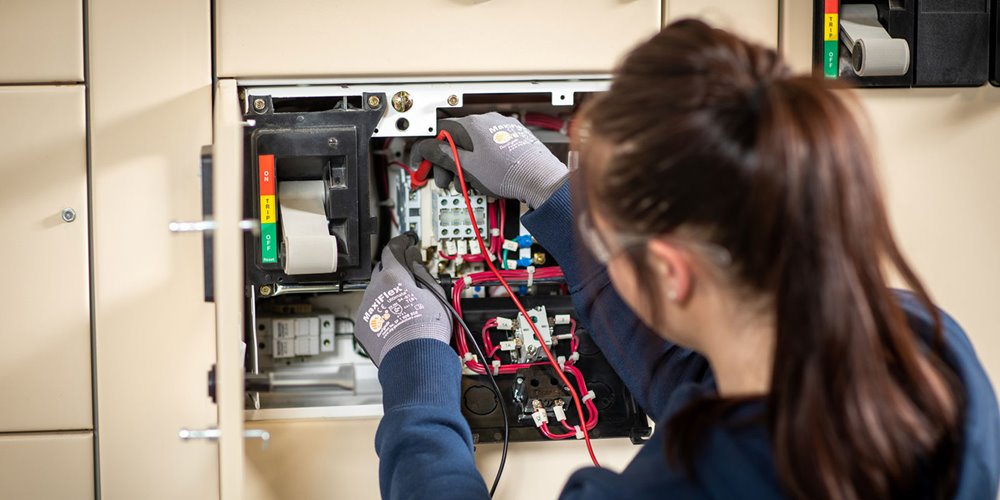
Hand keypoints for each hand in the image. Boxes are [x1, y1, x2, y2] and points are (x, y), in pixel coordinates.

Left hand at [354, 234, 451, 366]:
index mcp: (393, 276)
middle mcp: (374, 289)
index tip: (406, 241)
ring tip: (406, 305)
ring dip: (388, 292)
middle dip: (396, 269)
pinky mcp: (362, 325)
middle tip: (411, 275)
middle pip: (383, 269)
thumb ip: (422, 274)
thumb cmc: (427, 329)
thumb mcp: (434, 295)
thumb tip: (415, 261)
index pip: (393, 249)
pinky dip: (381, 311)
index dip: (401, 242)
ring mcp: (366, 307)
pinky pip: (371, 311)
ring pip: (376, 292)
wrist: (412, 361)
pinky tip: (395, 320)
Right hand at [410, 112, 567, 208]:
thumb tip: (429, 149)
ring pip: (473, 144)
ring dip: (464, 164)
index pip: (440, 131)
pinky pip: (489, 146)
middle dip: (448, 162)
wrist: (541, 179)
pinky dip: (481, 160)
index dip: (427, 150)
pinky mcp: (514, 137)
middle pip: (457, 139)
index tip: (422, 162)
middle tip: (445, 180)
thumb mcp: (468, 168)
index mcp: (474, 124)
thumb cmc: (509, 173)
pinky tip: (483, 176)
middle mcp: (488, 121)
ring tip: (467, 183)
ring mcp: (503, 128)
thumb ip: (444, 155)